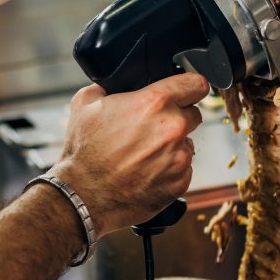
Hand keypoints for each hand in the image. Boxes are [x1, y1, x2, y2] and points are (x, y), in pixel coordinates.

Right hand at [51, 72, 208, 235]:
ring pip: (187, 144)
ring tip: (143, 155)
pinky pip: (183, 169)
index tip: (188, 91)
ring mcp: (179, 158)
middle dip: (177, 118)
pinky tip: (147, 172)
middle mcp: (173, 129)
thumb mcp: (85, 105)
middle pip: (193, 115)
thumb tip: (111, 85)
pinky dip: (170, 170)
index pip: (196, 84)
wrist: (84, 196)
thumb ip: (106, 88)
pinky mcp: (180, 182)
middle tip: (152, 128)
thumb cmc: (84, 152)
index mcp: (155, 103)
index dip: (190, 86)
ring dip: (172, 147)